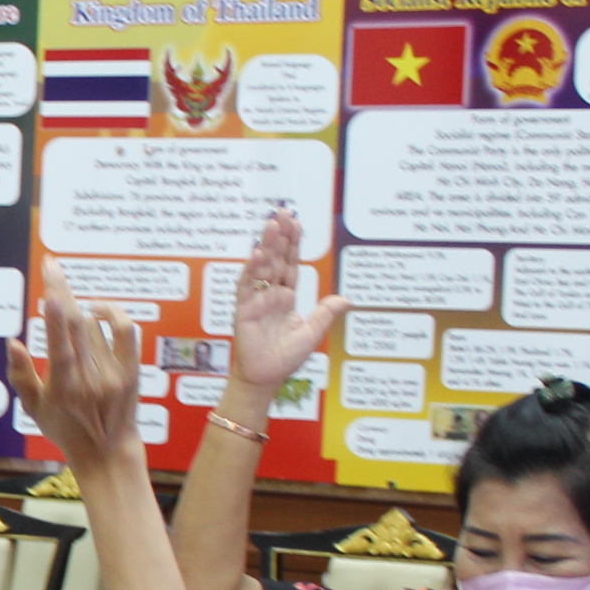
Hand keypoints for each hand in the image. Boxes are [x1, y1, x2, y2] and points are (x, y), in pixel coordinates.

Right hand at [12, 268, 142, 465]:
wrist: (107, 451)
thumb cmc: (64, 429)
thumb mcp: (33, 408)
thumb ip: (21, 374)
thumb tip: (14, 341)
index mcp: (63, 388)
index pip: (60, 346)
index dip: (56, 316)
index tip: (51, 289)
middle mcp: (90, 378)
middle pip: (78, 324)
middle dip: (63, 291)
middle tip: (51, 266)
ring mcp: (114, 373)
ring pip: (95, 325)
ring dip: (80, 309)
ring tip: (69, 308)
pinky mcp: (131, 369)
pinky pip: (125, 330)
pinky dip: (112, 313)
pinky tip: (97, 308)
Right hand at [228, 210, 342, 392]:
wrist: (266, 378)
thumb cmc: (285, 358)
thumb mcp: (312, 333)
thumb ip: (325, 314)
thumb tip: (345, 299)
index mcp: (285, 296)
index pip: (290, 263)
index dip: (292, 243)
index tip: (295, 222)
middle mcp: (269, 293)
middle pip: (275, 258)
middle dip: (279, 235)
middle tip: (282, 212)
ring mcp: (255, 300)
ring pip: (262, 266)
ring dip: (266, 245)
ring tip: (271, 224)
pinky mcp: (244, 310)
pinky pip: (246, 286)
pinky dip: (251, 270)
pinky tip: (256, 253)